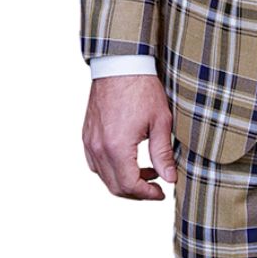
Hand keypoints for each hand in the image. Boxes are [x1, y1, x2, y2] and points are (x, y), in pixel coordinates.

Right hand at [82, 74, 176, 199]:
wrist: (121, 63)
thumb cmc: (142, 88)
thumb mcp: (160, 120)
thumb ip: (163, 153)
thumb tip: (170, 179)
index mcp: (117, 147)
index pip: (130, 185)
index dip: (147, 194)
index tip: (161, 193)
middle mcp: (98, 148)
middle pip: (115, 186)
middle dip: (136, 192)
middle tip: (155, 186)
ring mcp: (90, 141)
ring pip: (103, 176)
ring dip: (123, 180)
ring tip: (146, 170)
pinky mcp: (87, 134)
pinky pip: (95, 162)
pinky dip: (110, 168)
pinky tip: (127, 159)